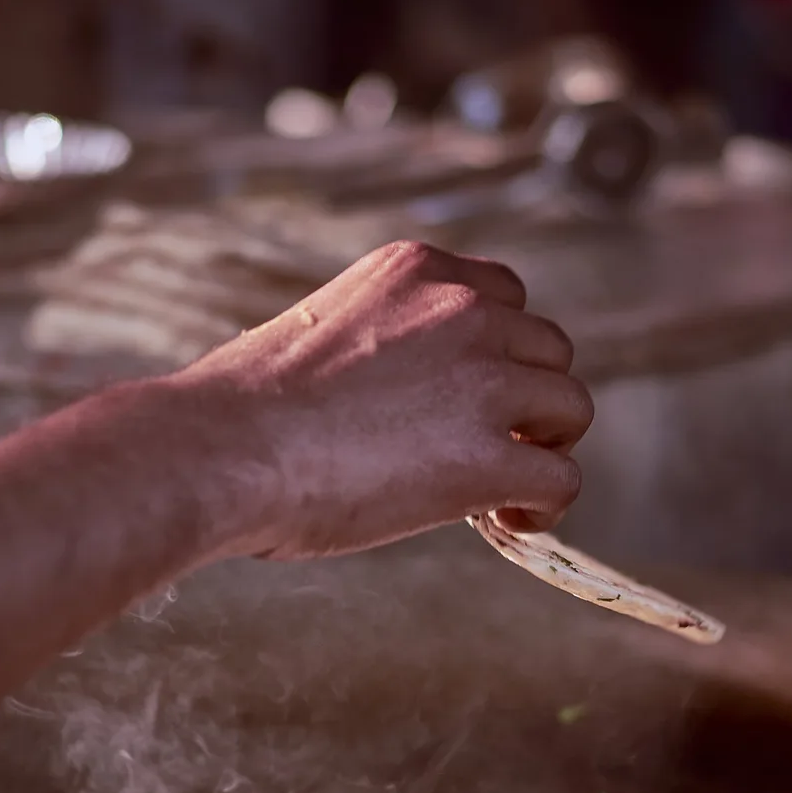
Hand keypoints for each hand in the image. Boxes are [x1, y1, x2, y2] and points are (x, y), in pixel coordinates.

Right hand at [181, 239, 592, 560]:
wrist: (221, 451)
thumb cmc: (240, 412)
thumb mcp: (319, 333)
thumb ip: (380, 347)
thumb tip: (394, 404)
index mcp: (415, 271)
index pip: (502, 295)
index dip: (498, 354)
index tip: (468, 397)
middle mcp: (461, 309)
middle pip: (547, 350)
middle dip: (525, 401)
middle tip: (485, 448)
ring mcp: (481, 380)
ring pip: (570, 408)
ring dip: (543, 448)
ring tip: (499, 490)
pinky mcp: (486, 456)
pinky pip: (560, 479)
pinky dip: (544, 507)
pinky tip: (504, 521)